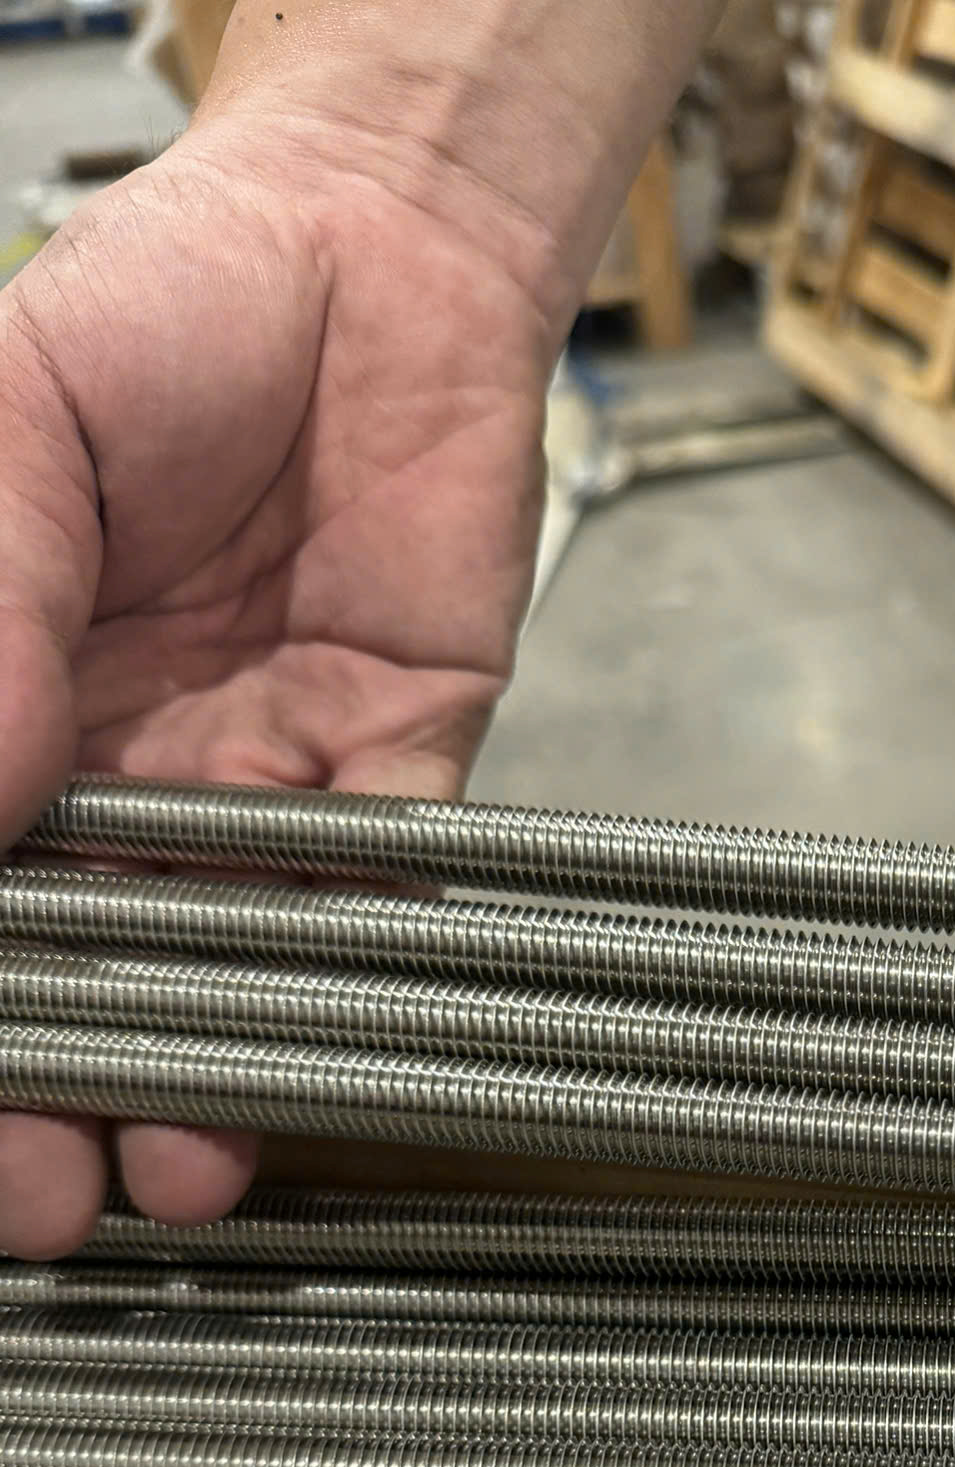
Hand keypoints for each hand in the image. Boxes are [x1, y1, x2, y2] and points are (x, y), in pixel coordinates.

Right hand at [0, 113, 553, 1256]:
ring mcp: (253, 786)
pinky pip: (365, 902)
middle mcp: (120, 771)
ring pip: (215, 969)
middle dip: (49, 1093)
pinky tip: (284, 1076)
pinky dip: (331, 991)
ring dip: (182, 1082)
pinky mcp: (393, 779)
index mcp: (8, 701)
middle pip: (79, 966)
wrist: (375, 255)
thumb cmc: (167, 314)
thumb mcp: (15, 430)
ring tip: (151, 1176)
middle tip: (35, 1201)